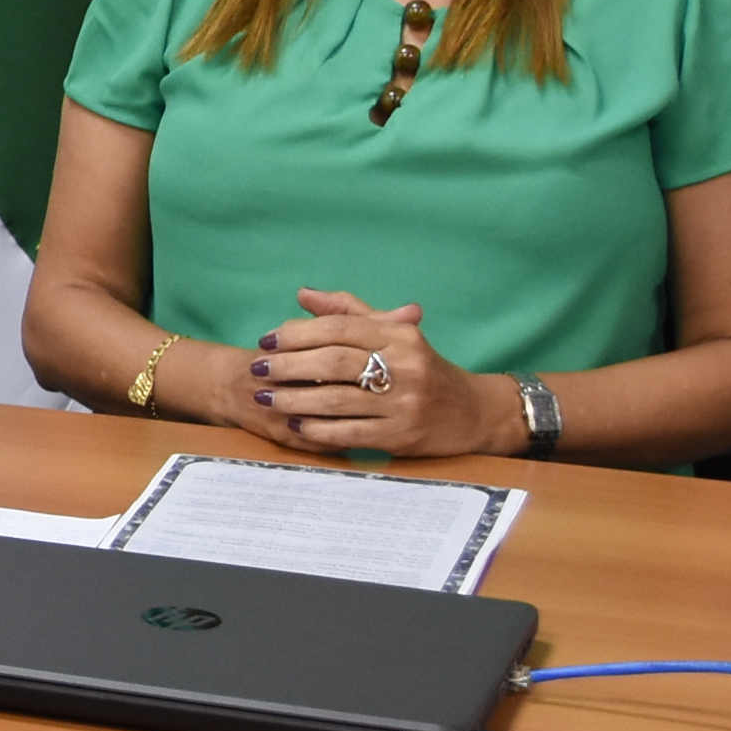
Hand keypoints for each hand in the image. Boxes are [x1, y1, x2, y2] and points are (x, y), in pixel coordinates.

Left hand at [245, 290, 519, 458]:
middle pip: (334, 361)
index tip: (266, 341)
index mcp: (400, 335)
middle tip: (257, 369)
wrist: (474, 413)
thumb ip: (348, 312)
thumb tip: (302, 294)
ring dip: (294, 399)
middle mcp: (405, 366)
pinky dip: (318, 430)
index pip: (339, 328)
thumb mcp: (394, 334)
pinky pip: (350, 433)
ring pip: (337, 399)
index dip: (297, 333)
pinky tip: (296, 426)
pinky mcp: (403, 436)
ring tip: (266, 398)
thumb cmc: (423, 368)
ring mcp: (405, 403)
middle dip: (288, 365)